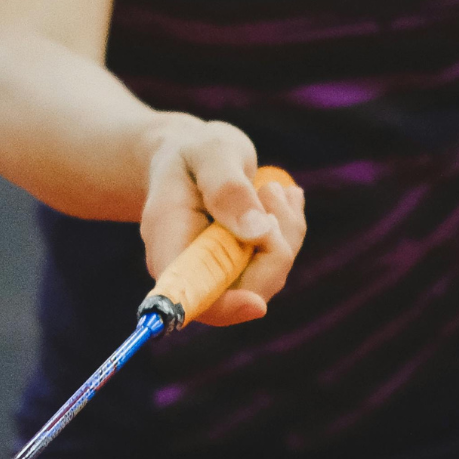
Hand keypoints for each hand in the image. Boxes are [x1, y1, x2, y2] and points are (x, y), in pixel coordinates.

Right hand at [136, 115, 307, 325]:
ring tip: (268, 187)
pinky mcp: (242, 269)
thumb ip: (229, 190)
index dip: (225, 307)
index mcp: (169, 245)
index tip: (255, 304)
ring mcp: (219, 274)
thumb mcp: (211, 153)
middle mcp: (192, 270)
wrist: (190, 157)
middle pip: (246, 291)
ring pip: (271, 274)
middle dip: (274, 245)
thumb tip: (257, 233)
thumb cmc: (195, 152)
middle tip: (269, 191)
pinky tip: (279, 198)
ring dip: (285, 229)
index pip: (193, 296)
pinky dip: (289, 228)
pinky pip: (280, 261)